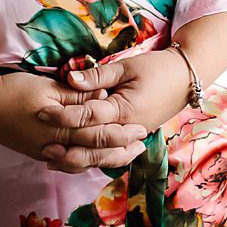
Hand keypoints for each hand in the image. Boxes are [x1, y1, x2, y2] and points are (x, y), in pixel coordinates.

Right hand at [0, 72, 145, 173]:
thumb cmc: (13, 90)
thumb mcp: (50, 88)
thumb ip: (78, 96)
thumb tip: (104, 97)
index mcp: (61, 127)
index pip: (99, 134)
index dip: (122, 133)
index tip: (142, 129)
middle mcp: (54, 145)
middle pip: (94, 152)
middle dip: (120, 150)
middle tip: (140, 146)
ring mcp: (44, 152)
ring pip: (81, 161)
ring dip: (104, 158)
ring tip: (123, 155)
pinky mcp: (36, 152)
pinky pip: (66, 161)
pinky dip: (83, 161)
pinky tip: (92, 157)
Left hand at [41, 51, 196, 169]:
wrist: (187, 78)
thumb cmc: (157, 68)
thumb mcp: (127, 66)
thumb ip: (97, 76)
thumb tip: (69, 79)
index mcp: (126, 110)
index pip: (89, 116)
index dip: (64, 115)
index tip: (42, 112)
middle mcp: (128, 129)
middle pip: (93, 145)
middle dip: (65, 146)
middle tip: (40, 146)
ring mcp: (132, 137)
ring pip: (101, 157)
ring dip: (76, 160)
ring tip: (51, 158)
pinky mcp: (133, 138)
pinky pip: (110, 155)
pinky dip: (91, 159)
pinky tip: (72, 159)